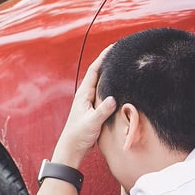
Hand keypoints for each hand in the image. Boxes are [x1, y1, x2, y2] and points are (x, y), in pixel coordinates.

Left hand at [51, 46, 116, 167]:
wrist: (73, 148)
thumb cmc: (79, 134)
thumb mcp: (92, 122)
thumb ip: (102, 111)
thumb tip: (112, 98)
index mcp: (84, 94)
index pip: (94, 70)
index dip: (103, 58)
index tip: (113, 47)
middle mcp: (86, 95)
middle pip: (98, 73)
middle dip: (108, 62)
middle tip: (121, 52)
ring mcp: (90, 102)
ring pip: (102, 83)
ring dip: (110, 74)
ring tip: (122, 65)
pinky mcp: (95, 109)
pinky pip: (105, 93)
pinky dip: (112, 87)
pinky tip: (120, 87)